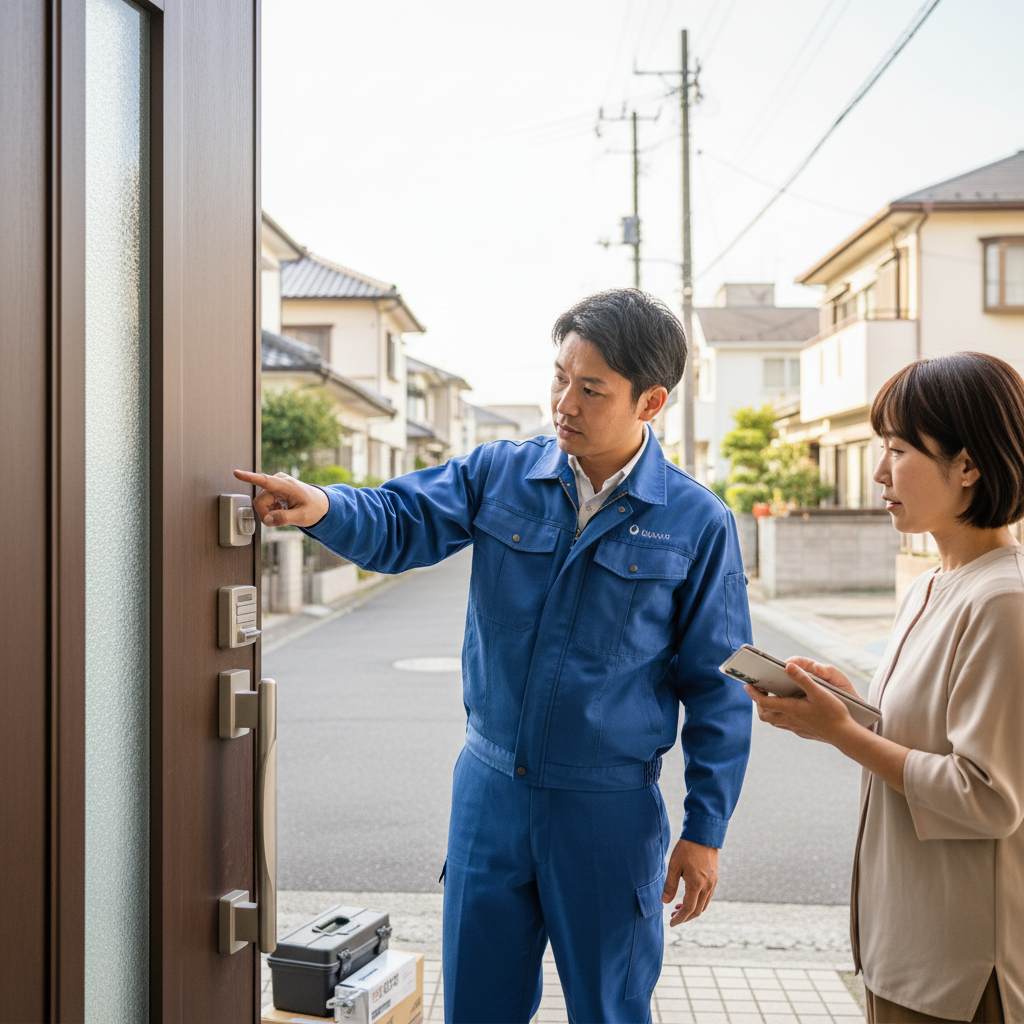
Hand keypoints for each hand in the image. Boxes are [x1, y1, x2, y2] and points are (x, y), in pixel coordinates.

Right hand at [233, 469, 329, 527]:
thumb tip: (266, 520)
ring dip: (268, 511)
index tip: (236, 473)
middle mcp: (279, 480)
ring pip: (260, 502)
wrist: (320, 503)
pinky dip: (270, 508)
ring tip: (283, 512)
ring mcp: (275, 483)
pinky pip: (263, 501)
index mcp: (287, 485)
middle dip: (265, 514)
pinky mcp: (273, 487)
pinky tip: (281, 508)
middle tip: (278, 520)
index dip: (250, 477)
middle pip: (260, 501)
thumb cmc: (313, 509)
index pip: (265, 481)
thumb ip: (283, 519)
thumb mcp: (302, 517)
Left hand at [662, 838, 717, 925]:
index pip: (688, 909)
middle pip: (697, 910)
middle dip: (685, 917)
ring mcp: (713, 883)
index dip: (679, 918)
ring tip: (678, 908)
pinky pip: (708, 897)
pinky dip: (698, 902)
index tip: (671, 923)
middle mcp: (707, 886)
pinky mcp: (715, 878)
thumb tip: (664, 902)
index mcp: (696, 884)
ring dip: (692, 910)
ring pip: (704, 905)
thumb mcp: (674, 865)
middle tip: (673, 917)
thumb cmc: (686, 848)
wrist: (703, 834)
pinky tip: (689, 897)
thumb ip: (670, 885)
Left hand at [744, 660, 859, 744]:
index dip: (753, 694)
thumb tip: (787, 666)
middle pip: (765, 715)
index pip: (763, 702)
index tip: (748, 684)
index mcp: (790, 709)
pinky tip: (789, 710)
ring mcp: (796, 728)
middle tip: (758, 691)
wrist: (845, 735)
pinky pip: (785, 725)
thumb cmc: (833, 713)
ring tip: (772, 698)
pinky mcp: (803, 732)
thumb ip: (802, 678)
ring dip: (769, 710)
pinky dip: (781, 717)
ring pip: (774, 721)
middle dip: (758, 703)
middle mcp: (789, 720)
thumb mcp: (819, 692)